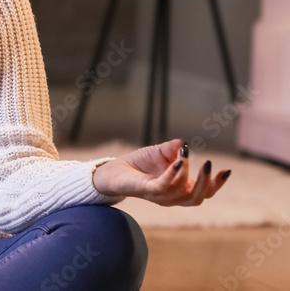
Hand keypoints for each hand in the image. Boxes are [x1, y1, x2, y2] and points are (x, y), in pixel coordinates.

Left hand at [92, 138, 230, 206]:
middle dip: (207, 183)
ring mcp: (161, 196)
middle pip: (198, 198)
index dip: (217, 184)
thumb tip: (184, 144)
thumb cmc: (141, 164)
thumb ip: (175, 149)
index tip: (227, 170)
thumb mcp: (162, 153)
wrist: (115, 170)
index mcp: (181, 189)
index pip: (205, 192)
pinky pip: (163, 186)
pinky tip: (177, 162)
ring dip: (187, 174)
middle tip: (209, 164)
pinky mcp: (147, 190)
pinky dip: (172, 174)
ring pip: (181, 192)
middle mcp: (174, 196)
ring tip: (187, 155)